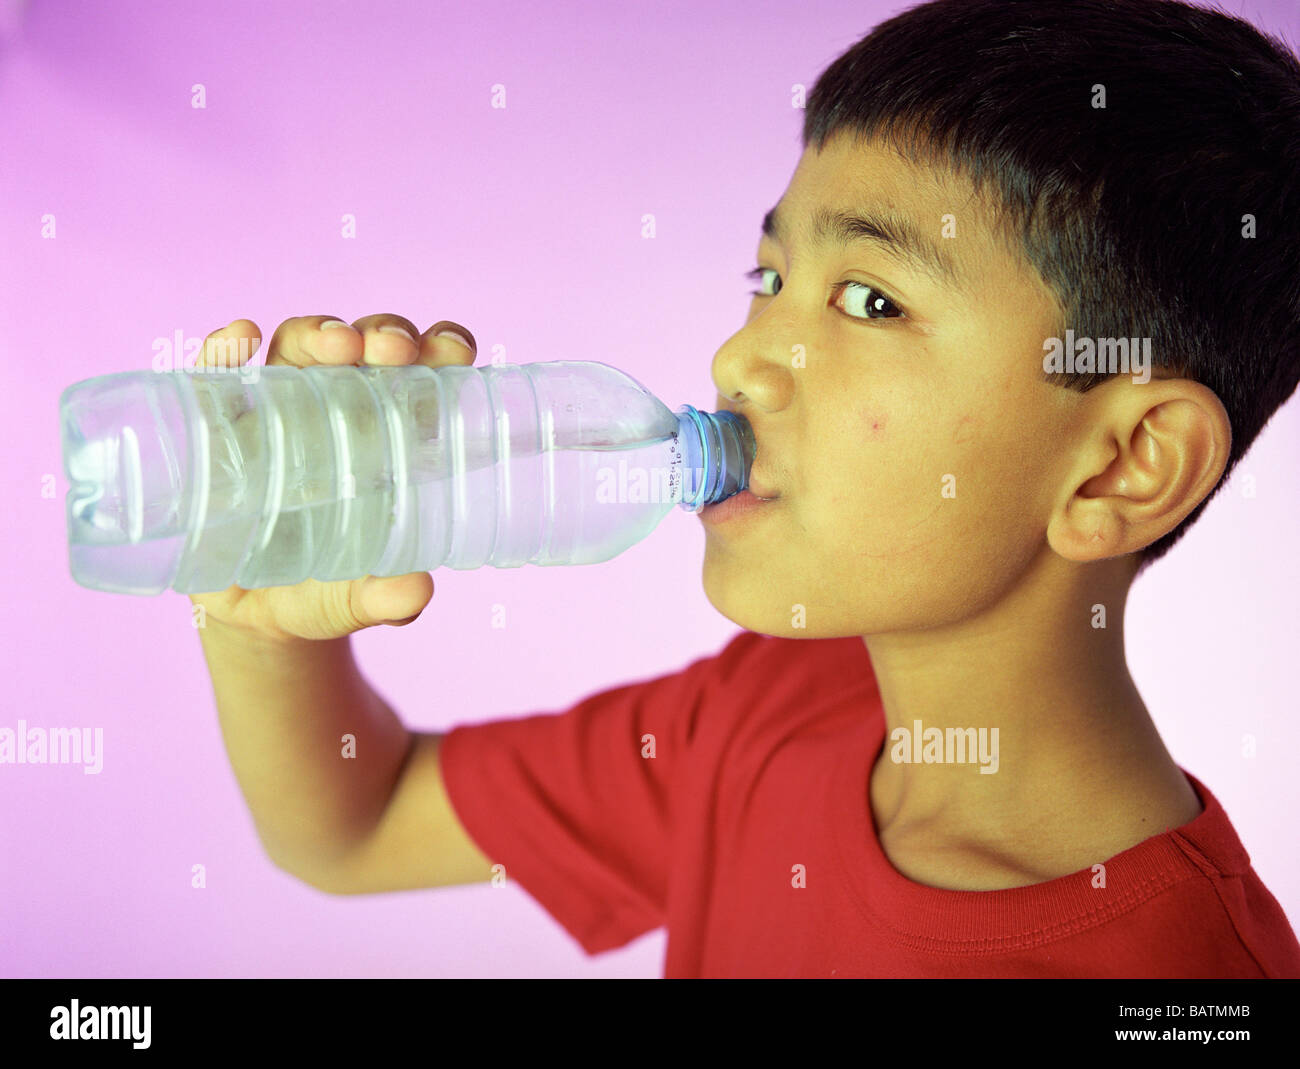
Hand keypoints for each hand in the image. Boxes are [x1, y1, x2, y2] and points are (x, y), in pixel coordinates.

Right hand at [187, 313, 477, 641]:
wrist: (255, 615)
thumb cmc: (325, 591)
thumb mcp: (357, 600)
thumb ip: (388, 599)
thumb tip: (416, 593)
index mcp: (392, 434)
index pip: (425, 372)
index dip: (442, 349)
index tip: (453, 352)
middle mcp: (338, 408)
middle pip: (365, 347)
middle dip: (384, 335)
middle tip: (393, 352)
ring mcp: (278, 409)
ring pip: (300, 346)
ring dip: (320, 333)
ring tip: (335, 347)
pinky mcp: (219, 423)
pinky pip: (217, 373)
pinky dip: (225, 347)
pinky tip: (238, 339)